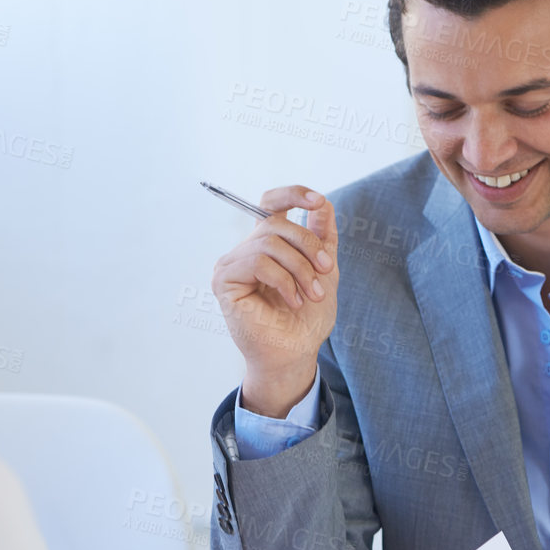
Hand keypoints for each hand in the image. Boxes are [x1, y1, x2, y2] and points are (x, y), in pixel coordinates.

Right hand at [210, 185, 338, 416]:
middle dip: (307, 244)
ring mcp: (233, 264)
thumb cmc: (306, 321)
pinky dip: (282, 280)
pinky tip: (292, 300)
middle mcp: (246, 251)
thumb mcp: (323, 272)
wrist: (294, 355)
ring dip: (299, 268)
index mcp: (268, 246)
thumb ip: (322, 238)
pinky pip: (258, 262)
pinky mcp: (225, 281)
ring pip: (269, 242)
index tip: (319, 201)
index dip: (293, 194)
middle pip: (276, 222)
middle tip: (324, 271)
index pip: (270, 204)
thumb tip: (324, 203)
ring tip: (311, 294)